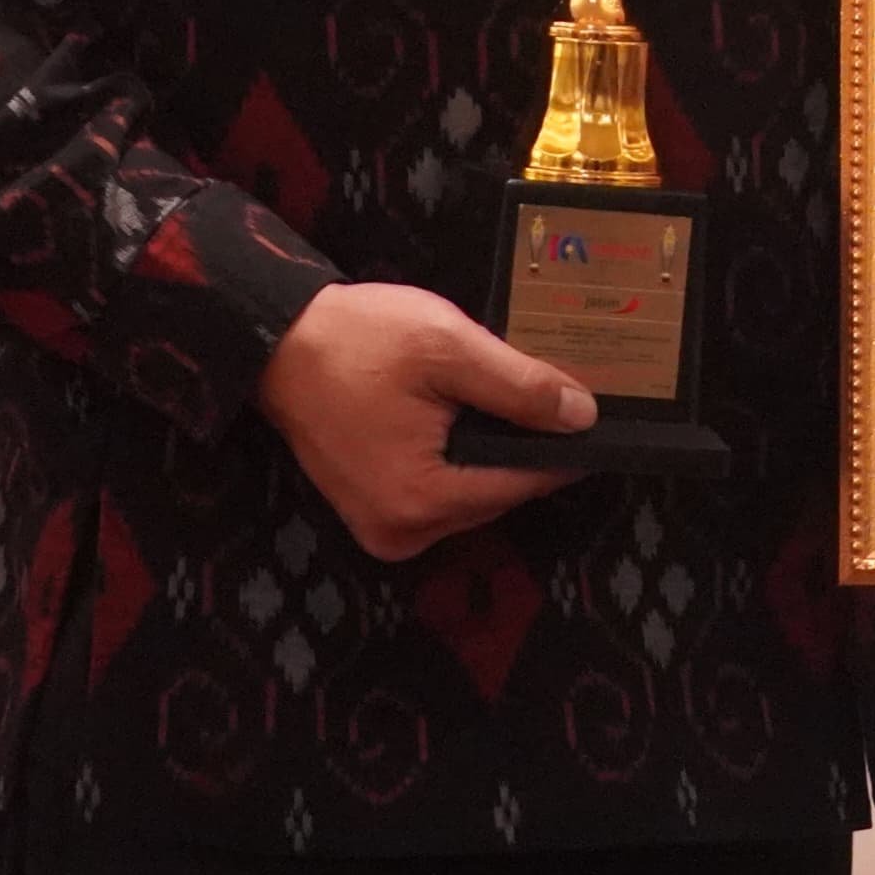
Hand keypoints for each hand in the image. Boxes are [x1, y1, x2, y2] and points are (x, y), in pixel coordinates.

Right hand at [255, 280, 591, 563]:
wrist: (278, 341)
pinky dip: (460, 460)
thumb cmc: (360, 340)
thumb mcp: (449, 348)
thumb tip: (583, 417)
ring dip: (493, 454)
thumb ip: (520, 387)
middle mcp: (403, 533)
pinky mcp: (371, 513)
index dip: (565, 449)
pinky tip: (466, 418)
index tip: (597, 419)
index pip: (525, 484)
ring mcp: (382, 530)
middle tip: (552, 396)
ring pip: (472, 496)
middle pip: (499, 494)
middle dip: (527, 449)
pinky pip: (440, 493)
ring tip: (508, 401)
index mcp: (423, 500)